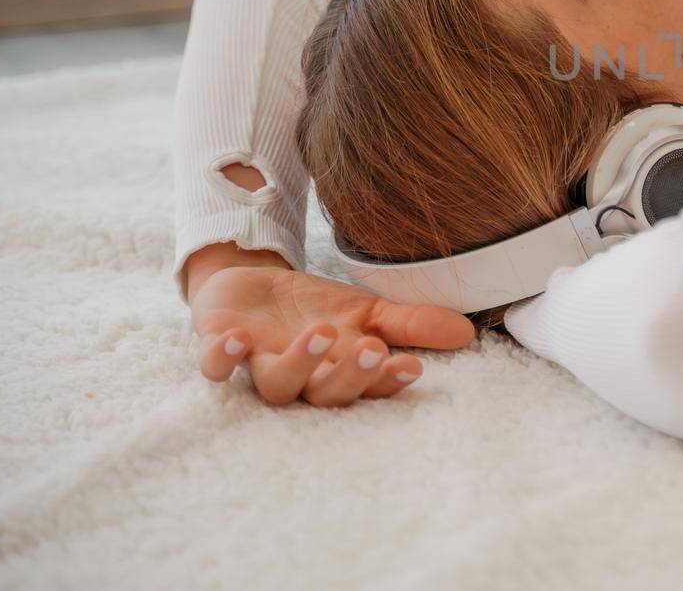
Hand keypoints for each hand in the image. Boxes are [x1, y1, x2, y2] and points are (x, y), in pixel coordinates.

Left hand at [188, 254, 477, 406]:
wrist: (247, 288)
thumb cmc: (310, 310)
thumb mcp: (366, 310)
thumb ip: (411, 322)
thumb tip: (466, 331)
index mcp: (340, 371)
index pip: (369, 386)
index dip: (387, 381)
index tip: (409, 366)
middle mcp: (302, 378)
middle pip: (325, 394)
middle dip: (350, 376)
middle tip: (374, 349)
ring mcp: (261, 364)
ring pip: (277, 384)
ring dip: (299, 363)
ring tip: (323, 333)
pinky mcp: (221, 346)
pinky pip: (216, 364)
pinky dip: (223, 356)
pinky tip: (236, 338)